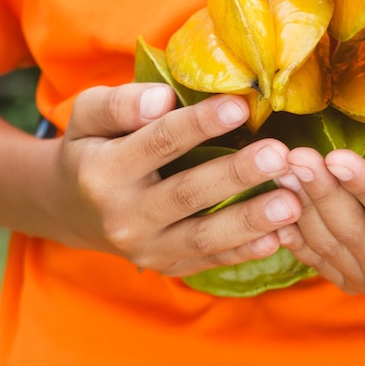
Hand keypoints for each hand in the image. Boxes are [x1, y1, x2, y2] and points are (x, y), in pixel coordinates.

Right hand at [24, 84, 301, 276]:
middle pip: (187, 194)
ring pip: (203, 237)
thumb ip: (120, 104)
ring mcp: (146, 249)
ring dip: (251, 221)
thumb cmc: (92, 148)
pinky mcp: (166, 266)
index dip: (199, 125)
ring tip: (292, 203)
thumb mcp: (89, 116)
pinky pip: (210, 261)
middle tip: (279, 156)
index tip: (239, 106)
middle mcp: (123, 217)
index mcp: (103, 172)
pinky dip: (246, 251)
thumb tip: (162, 99)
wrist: (73, 208)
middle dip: (236, 175)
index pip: (157, 143)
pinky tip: (280, 237)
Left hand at [276, 147, 364, 294]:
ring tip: (281, 168)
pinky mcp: (351, 278)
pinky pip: (316, 257)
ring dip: (302, 204)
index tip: (338, 156)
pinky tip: (274, 206)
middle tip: (295, 155)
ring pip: (327, 242)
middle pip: (352, 229)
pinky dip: (293, 231)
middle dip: (321, 191)